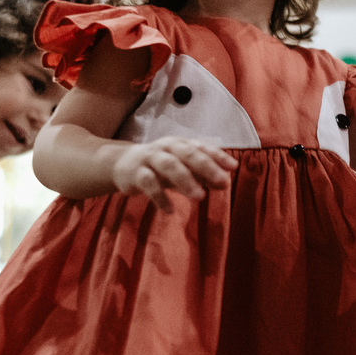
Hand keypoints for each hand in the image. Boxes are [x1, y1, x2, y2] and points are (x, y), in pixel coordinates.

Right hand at [112, 137, 238, 212]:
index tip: (233, 167)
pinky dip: (160, 197)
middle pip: (187, 154)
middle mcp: (166, 147)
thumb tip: (225, 183)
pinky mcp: (136, 173)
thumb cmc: (159, 166)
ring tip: (200, 197)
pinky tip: (170, 210)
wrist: (122, 164)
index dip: (217, 156)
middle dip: (206, 167)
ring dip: (186, 180)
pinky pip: (149, 183)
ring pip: (169, 165)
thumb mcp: (182, 168)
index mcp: (180, 144)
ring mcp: (150, 158)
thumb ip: (202, 175)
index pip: (201, 147)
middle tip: (222, 181)